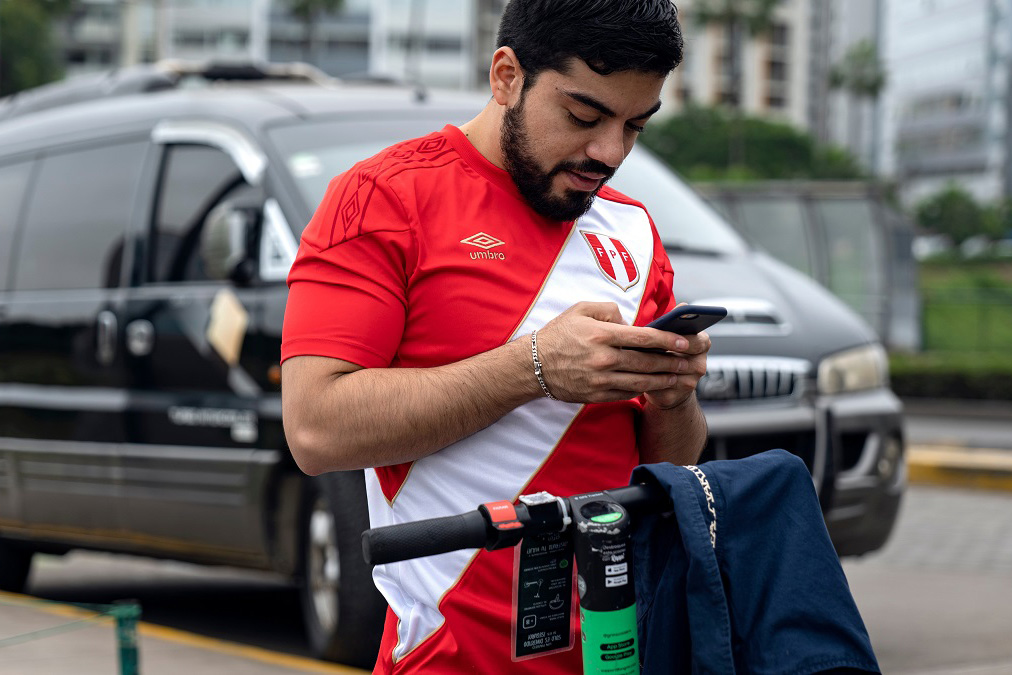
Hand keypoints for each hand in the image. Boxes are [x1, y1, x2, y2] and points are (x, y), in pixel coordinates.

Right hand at [533, 302, 705, 403]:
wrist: (532, 366)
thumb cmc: (558, 335)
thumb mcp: (580, 310)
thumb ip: (608, 309)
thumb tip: (628, 320)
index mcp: (602, 334)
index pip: (644, 337)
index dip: (667, 340)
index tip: (683, 341)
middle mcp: (604, 358)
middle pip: (647, 361)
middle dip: (672, 362)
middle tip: (689, 362)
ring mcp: (601, 379)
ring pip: (641, 381)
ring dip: (663, 379)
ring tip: (679, 376)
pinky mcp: (597, 395)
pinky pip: (627, 393)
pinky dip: (644, 390)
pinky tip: (655, 386)